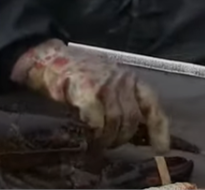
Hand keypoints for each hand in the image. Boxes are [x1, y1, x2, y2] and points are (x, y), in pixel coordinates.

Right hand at [10, 39, 169, 152]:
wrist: (44, 55)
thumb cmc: (72, 71)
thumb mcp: (104, 81)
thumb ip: (118, 101)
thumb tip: (130, 131)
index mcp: (128, 78)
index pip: (151, 104)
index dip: (158, 129)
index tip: (160, 148)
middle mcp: (120, 78)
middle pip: (132, 118)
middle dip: (121, 137)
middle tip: (108, 144)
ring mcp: (104, 83)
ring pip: (115, 121)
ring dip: (106, 138)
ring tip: (95, 142)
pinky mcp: (85, 88)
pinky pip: (96, 118)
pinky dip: (93, 130)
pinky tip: (86, 132)